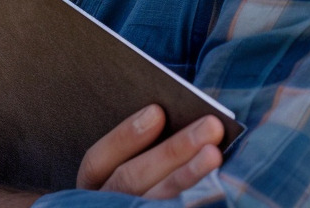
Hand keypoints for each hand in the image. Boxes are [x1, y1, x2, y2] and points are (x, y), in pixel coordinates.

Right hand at [76, 106, 223, 198]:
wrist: (141, 201)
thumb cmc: (135, 174)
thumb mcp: (121, 160)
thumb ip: (134, 143)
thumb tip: (166, 113)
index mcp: (91, 186)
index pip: (96, 162)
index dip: (125, 136)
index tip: (157, 111)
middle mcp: (104, 204)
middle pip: (132, 180)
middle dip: (172, 151)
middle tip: (210, 125)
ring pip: (156, 201)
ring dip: (189, 176)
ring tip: (215, 153)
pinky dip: (195, 201)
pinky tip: (218, 186)